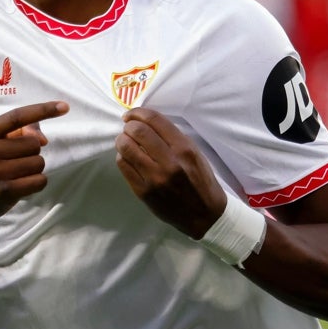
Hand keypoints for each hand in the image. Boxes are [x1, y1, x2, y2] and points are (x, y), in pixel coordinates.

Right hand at [0, 100, 67, 228]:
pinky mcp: (5, 191)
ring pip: (39, 162)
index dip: (42, 110)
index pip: (17, 117)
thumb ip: (18, 133)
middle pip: (33, 144)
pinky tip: (22, 185)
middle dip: (32, 152)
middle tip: (15, 162)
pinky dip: (37, 182)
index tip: (64, 106)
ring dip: (34, 168)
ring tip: (16, 174)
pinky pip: (39, 181)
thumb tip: (43, 139)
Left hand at [114, 107, 225, 237]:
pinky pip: (123, 166)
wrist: (204, 215)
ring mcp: (154, 178)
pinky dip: (123, 157)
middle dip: (129, 125)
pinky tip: (129, 158)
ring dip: (122, 140)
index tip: (131, 114)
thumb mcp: (195, 154)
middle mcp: (169, 162)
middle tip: (128, 128)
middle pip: (137, 131)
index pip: (154, 120)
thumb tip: (146, 123)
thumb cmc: (201, 181)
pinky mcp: (143, 192)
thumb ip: (173, 137)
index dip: (138, 112)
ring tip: (126, 142)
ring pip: (126, 147)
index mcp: (184, 149)